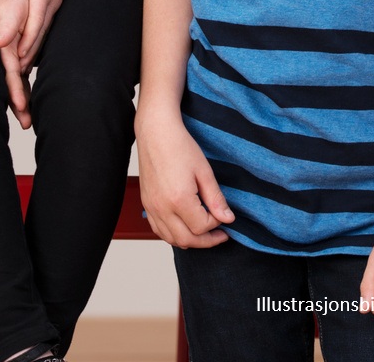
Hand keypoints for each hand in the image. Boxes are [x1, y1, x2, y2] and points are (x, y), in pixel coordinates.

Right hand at [0, 0, 33, 127]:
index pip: (12, 74)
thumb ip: (8, 26)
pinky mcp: (17, 50)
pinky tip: (28, 98)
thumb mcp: (12, 9)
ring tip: (28, 119)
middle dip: (18, 104)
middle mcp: (8, 52)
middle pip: (12, 82)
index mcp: (6, 46)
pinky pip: (19, 73)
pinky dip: (22, 87)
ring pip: (16, 80)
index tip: (23, 108)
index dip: (15, 92)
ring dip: (21, 99)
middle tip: (26, 124)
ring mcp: (12, 53)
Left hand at [4, 0, 81, 65]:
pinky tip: (30, 53)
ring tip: (22, 70)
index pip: (35, 19)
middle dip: (30, 52)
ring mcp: (54, 4)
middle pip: (40, 31)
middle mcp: (51, 1)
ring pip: (44, 31)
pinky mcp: (53, 5)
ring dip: (34, 50)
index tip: (17, 55)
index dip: (27, 38)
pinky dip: (37, 40)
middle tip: (17, 72)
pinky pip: (45, 26)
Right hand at [136, 112, 233, 247]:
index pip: (201, 226)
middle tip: (220, 235)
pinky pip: (159, 230)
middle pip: (186, 240)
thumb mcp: (204, 171)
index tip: (223, 214)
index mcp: (178, 199)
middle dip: (206, 241)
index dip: (216, 224)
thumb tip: (227, 219)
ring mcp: (151, 207)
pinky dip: (173, 234)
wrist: (156, 132)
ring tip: (205, 232)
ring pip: (171, 239)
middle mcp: (162, 207)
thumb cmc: (179, 146)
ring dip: (190, 240)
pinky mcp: (147, 204)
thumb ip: (215, 199)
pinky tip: (185, 226)